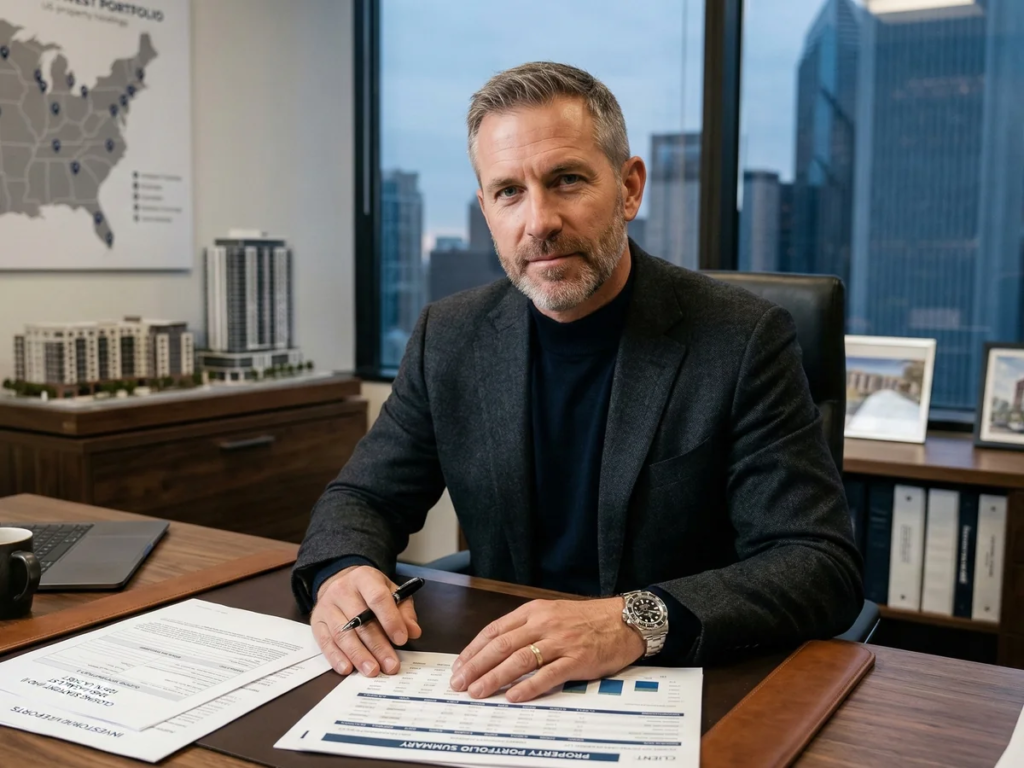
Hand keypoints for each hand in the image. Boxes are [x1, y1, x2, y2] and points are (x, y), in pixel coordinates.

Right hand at [310, 565, 421, 677]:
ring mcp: (327, 606)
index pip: (377, 598)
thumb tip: (413, 631)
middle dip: (377, 646)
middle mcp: (343, 590)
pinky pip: (325, 642)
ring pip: (342, 633)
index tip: (402, 639)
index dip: (390, 620)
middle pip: (360, 620)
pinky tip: (347, 668)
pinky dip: (336, 657)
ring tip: (372, 670)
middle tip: (390, 665)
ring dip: (358, 655)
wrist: (340, 582)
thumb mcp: (391, 592)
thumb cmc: (370, 591)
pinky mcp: (316, 622)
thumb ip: (404, 611)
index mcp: (364, 578)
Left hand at [449, 597, 644, 702]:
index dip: (474, 649)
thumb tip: (497, 649)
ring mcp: (560, 642)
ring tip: (478, 691)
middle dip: (476, 666)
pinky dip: (528, 686)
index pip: (495, 630)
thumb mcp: (552, 613)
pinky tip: (513, 696)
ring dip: (494, 677)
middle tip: (460, 683)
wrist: (624, 620)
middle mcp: (544, 624)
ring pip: (519, 660)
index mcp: (534, 611)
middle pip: (501, 646)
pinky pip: (548, 675)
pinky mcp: (577, 660)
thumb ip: (527, 627)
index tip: (460, 665)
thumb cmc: (588, 619)